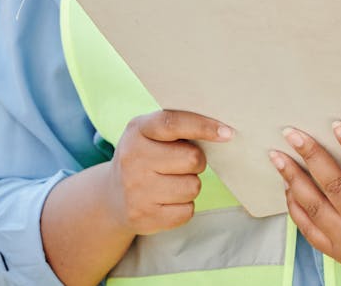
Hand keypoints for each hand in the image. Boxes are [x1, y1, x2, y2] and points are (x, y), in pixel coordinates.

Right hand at [103, 109, 231, 234]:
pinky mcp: (141, 217)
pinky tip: (167, 201)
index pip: (173, 123)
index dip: (203, 126)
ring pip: (192, 187)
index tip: (228, 133)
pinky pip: (186, 212)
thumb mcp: (153, 133)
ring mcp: (134, 190)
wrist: (112, 196)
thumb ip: (181, 125)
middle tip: (183, 163)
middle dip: (197, 161)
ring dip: (190, 185)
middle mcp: (132, 159)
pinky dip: (184, 207)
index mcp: (138, 130)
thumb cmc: (148, 156)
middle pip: (192, 159)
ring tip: (171, 182)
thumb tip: (225, 130)